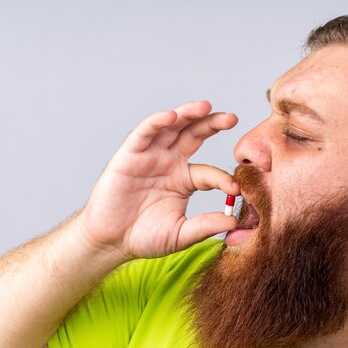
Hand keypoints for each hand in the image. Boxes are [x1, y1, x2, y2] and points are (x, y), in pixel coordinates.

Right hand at [77, 101, 239, 259]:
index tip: (236, 188)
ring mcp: (150, 156)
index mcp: (185, 179)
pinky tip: (171, 116)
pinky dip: (156, 123)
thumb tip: (234, 222)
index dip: (222, 178)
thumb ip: (205, 226)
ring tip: (205, 107)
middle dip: (213, 124)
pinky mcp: (129, 155)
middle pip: (195, 135)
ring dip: (188, 114)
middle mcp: (170, 162)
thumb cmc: (145, 237)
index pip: (209, 172)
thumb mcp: (181, 233)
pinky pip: (144, 134)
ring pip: (172, 127)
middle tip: (232, 118)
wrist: (111, 241)